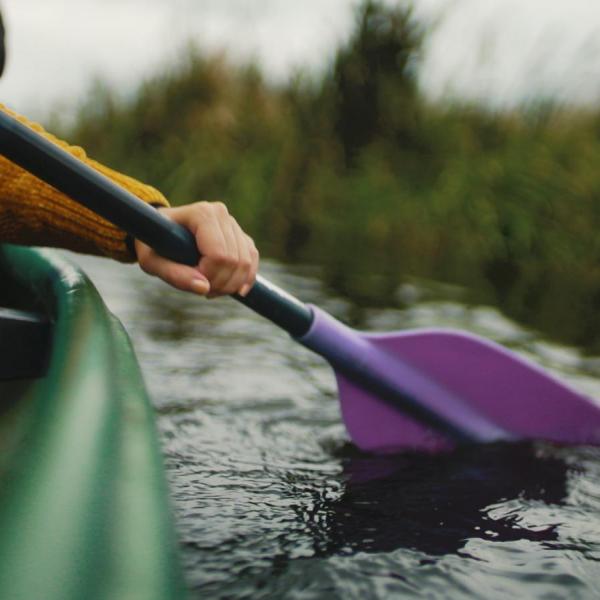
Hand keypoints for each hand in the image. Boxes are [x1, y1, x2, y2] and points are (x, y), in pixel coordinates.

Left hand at [134, 201, 258, 296]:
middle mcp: (221, 214)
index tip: (192, 279)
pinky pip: (252, 260)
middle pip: (234, 260)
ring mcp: (233, 223)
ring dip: (231, 285)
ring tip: (211, 289)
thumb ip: (175, 275)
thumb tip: (204, 288)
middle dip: (220, 283)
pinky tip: (236, 290)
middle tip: (202, 290)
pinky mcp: (240, 235)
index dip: (209, 275)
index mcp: (202, 213)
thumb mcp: (152, 262)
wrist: (159, 232)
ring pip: (245, 262)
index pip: (218, 254)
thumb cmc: (152, 244)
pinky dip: (246, 279)